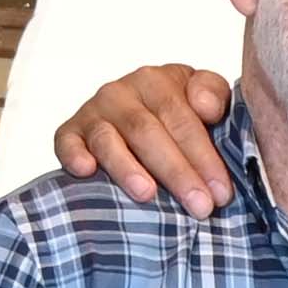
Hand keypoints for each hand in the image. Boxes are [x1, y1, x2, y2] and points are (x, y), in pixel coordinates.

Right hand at [52, 61, 236, 213]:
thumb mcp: (206, 101)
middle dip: (176, 171)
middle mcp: (122, 93)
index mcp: (158, 81)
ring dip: (127, 168)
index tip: (221, 192)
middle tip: (199, 206)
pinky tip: (86, 171)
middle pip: (147, 131)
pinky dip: (73, 155)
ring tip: (147, 195)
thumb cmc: (179, 119)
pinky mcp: (70, 133)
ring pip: (108, 139)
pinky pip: (66, 142)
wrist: (140, 119)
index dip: (203, 155)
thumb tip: (206, 106)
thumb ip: (214, 95)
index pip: (181, 116)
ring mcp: (94, 113)